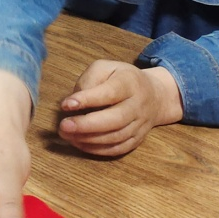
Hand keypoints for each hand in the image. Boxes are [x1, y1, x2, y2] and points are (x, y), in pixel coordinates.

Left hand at [58, 60, 182, 156]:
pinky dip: (98, 150)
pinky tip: (80, 144)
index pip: (109, 93)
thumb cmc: (121, 79)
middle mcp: (138, 106)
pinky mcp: (138, 140)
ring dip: (89, 139)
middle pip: (115, 119)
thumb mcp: (106, 68)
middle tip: (63, 126)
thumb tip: (74, 101)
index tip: (65, 105)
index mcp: (129, 83)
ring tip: (67, 135)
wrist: (154, 95)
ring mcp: (140, 125)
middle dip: (87, 125)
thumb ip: (89, 80)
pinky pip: (119, 149)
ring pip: (116, 137)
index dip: (87, 100)